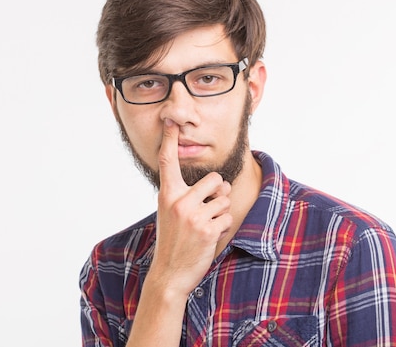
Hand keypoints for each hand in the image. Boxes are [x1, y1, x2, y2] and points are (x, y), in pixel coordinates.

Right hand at [149, 119, 232, 297]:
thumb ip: (185, 195)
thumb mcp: (169, 213)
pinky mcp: (207, 229)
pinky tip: (209, 237)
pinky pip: (228, 217)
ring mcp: (193, 215)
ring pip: (225, 199)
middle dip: (219, 193)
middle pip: (215, 179)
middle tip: (208, 209)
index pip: (168, 162)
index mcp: (167, 194)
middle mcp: (179, 201)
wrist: (169, 273)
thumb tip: (219, 183)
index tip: (171, 122)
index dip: (169, 141)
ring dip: (221, 212)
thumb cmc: (172, 240)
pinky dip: (223, 227)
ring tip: (206, 226)